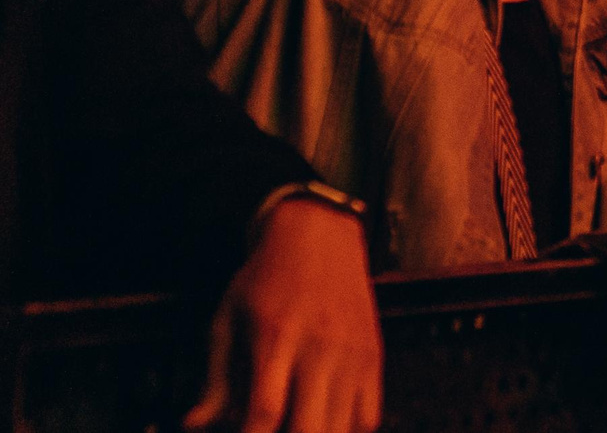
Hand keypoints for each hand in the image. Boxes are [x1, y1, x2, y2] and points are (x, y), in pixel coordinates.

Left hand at [185, 198, 379, 432]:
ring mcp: (354, 354)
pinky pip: (369, 416)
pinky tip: (323, 424)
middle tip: (270, 431)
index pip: (265, 411)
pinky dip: (346, 430)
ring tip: (295, 423)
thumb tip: (193, 425)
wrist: (321, 234)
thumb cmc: (265, 278)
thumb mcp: (227, 319)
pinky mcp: (374, 356)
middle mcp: (321, 348)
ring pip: (344, 428)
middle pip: (311, 428)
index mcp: (277, 337)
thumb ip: (214, 378)